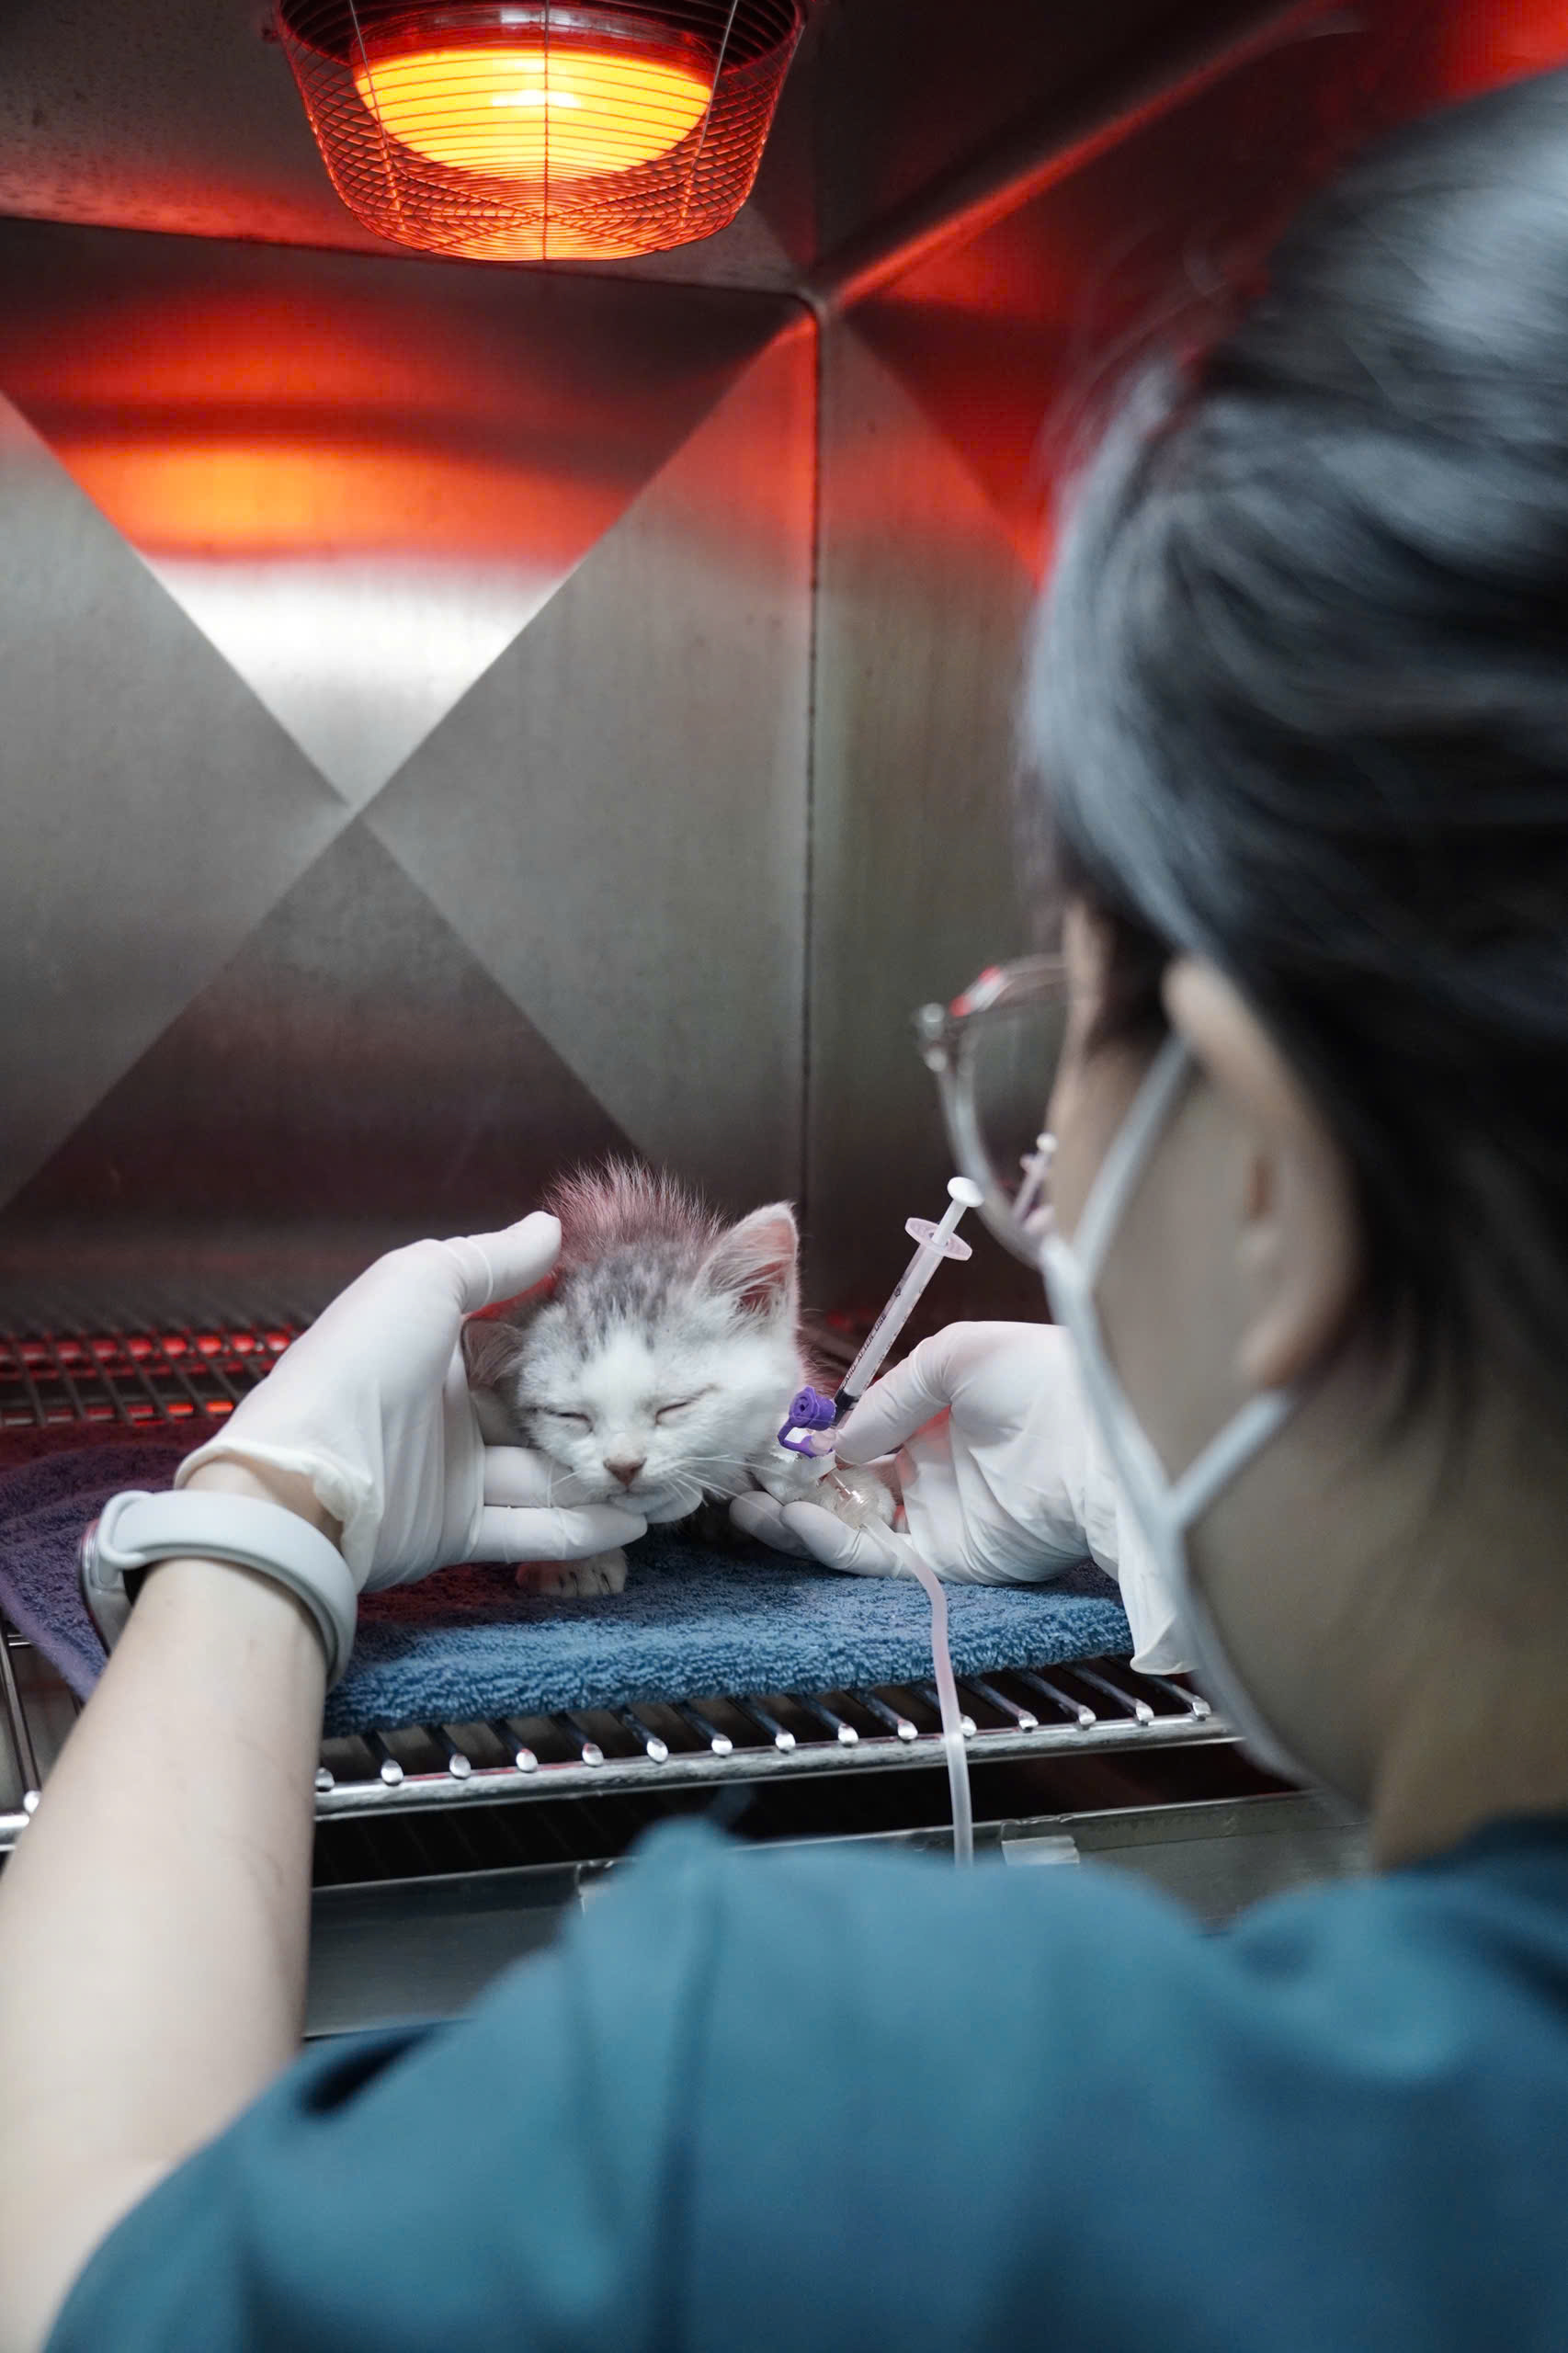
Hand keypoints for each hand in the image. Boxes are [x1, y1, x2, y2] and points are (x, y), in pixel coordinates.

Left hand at [176, 1217, 645, 1590]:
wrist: (306, 1482)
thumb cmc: (360, 1364)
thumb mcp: (422, 1281)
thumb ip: (491, 1259)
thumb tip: (551, 1228)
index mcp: (433, 1345)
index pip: (513, 1334)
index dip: (568, 1327)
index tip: (636, 1320)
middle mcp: (446, 1409)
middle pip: (536, 1407)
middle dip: (596, 1408)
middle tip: (663, 1404)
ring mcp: (452, 1474)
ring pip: (543, 1472)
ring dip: (599, 1471)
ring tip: (661, 1467)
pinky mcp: (456, 1532)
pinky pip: (531, 1529)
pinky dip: (582, 1529)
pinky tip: (633, 1521)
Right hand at [731, 1321, 1185, 1668]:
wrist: (1100, 1440)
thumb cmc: (1045, 1380)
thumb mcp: (958, 1355)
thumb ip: (891, 1395)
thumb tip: (840, 1441)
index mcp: (941, 1417)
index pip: (863, 1433)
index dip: (815, 1438)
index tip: (770, 1437)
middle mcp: (935, 1471)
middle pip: (846, 1485)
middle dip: (792, 1486)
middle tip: (741, 1483)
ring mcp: (939, 1518)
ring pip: (851, 1526)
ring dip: (797, 1519)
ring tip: (749, 1507)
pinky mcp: (947, 1563)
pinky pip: (875, 1557)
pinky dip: (831, 1542)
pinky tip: (797, 1519)